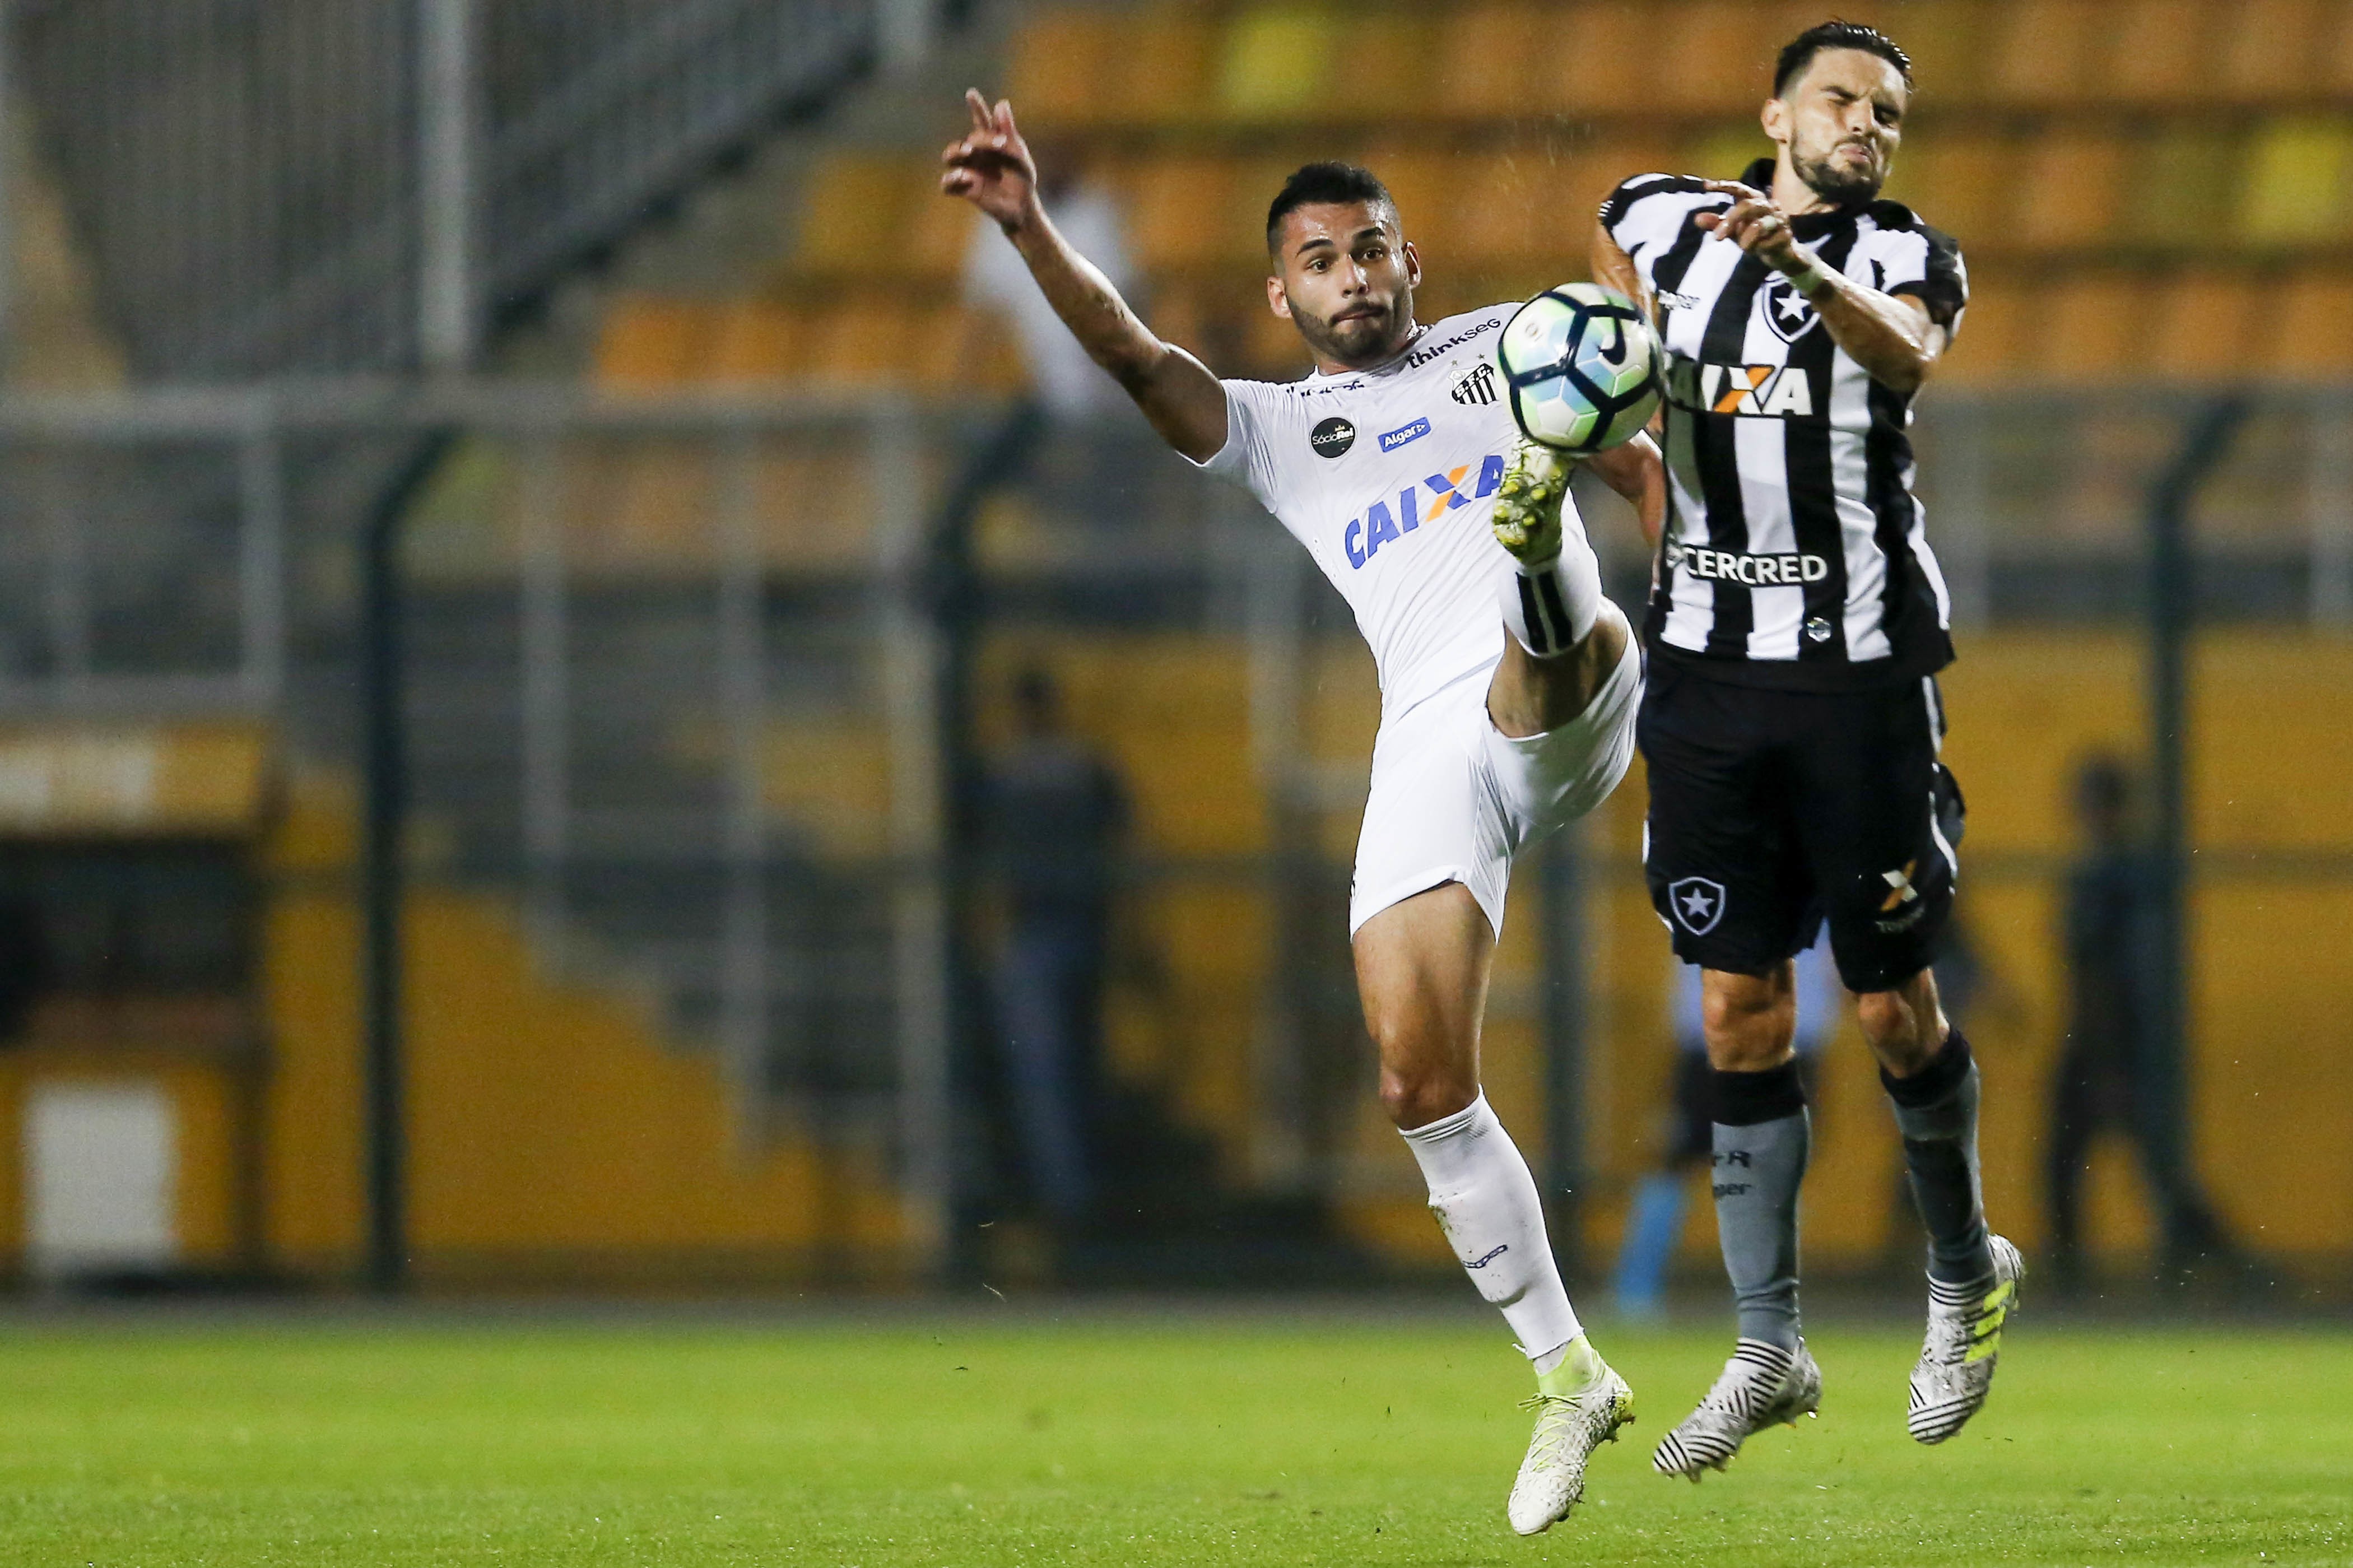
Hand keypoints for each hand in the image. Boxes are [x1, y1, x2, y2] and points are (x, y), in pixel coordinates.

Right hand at [940, 89, 1038, 234]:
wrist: (1022, 207)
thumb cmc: (1022, 179)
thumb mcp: (1019, 155)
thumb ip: (1009, 132)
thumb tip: (1002, 103)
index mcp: (990, 143)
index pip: (981, 122)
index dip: (976, 108)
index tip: (971, 93)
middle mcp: (976, 155)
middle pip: (968, 140)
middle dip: (981, 139)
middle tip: (999, 144)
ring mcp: (969, 171)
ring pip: (949, 156)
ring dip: (955, 152)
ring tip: (968, 152)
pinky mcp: (965, 189)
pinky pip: (947, 184)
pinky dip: (952, 180)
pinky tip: (965, 177)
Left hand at [1694, 180, 1811, 276]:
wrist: (1780, 254)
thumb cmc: (1756, 238)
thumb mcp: (1733, 231)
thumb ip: (1717, 224)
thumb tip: (1697, 219)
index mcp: (1755, 201)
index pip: (1740, 188)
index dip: (1724, 186)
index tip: (1706, 185)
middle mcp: (1768, 206)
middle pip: (1748, 205)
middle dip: (1731, 220)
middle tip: (1717, 237)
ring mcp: (1779, 219)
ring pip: (1760, 224)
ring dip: (1747, 237)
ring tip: (1743, 248)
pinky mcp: (1786, 235)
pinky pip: (1770, 241)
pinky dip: (1761, 247)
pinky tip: (1760, 251)